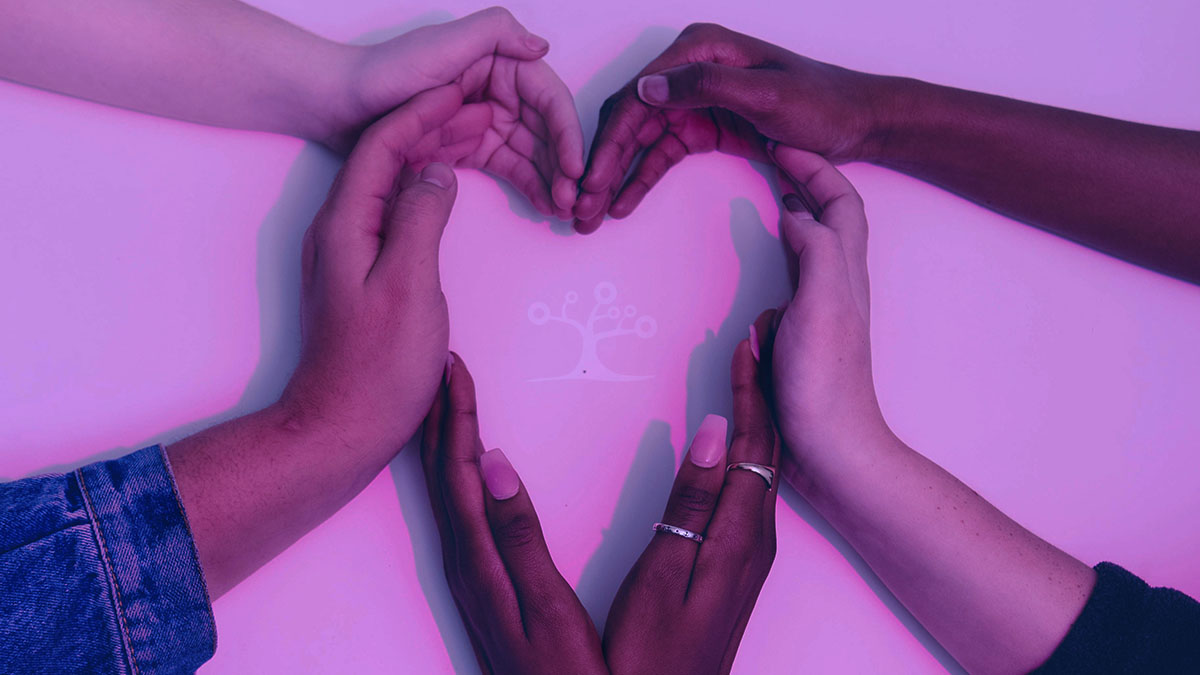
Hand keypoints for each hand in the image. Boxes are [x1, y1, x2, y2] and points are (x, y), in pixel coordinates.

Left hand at [281, 86, 467, 461]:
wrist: (342, 426)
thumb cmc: (377, 367)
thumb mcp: (410, 286)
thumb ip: (421, 219)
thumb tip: (436, 171)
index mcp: (346, 224)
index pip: (382, 144)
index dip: (421, 111)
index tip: (460, 90)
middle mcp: (340, 229)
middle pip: (383, 156)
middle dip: (429, 125)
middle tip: (479, 110)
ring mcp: (349, 251)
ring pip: (389, 182)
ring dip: (428, 155)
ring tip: (472, 138)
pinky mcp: (363, 272)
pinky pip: (394, 211)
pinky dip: (424, 190)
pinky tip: (447, 191)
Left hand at [324, 7, 583, 217]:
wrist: (335, 105)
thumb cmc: (384, 73)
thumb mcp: (442, 45)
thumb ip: (495, 34)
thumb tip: (541, 45)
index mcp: (495, 60)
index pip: (546, 97)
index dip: (566, 132)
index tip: (574, 167)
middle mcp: (494, 88)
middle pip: (544, 128)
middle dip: (563, 163)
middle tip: (572, 199)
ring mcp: (479, 120)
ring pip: (530, 151)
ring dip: (550, 178)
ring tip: (562, 209)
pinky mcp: (465, 147)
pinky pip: (507, 167)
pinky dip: (527, 184)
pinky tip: (543, 204)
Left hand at [421, 354, 607, 674]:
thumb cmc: (566, 671)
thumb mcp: (545, 606)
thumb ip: (518, 536)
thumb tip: (494, 465)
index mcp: (477, 559)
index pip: (459, 472)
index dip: (456, 417)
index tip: (454, 368)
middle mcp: (463, 561)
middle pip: (443, 474)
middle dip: (443, 416)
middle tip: (446, 366)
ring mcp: (467, 572)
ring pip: (446, 490)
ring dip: (445, 440)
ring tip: (447, 399)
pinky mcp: (479, 580)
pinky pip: (457, 509)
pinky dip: (455, 473)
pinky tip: (465, 467)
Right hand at [574, 23, 884, 232]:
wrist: (856, 122)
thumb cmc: (821, 103)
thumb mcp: (766, 94)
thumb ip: (705, 85)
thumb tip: (646, 88)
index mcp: (700, 50)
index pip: (636, 97)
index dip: (608, 142)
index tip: (589, 179)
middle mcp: (689, 70)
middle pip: (629, 119)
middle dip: (601, 164)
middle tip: (579, 206)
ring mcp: (694, 99)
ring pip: (638, 140)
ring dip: (613, 177)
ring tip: (591, 213)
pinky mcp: (704, 126)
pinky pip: (661, 153)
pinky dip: (639, 179)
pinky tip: (620, 204)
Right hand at [603, 322, 778, 674]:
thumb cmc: (654, 651)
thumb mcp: (665, 574)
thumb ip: (690, 503)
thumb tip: (713, 433)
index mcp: (740, 535)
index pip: (753, 444)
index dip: (752, 388)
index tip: (749, 341)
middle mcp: (756, 538)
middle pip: (767, 447)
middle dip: (762, 389)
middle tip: (757, 339)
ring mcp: (751, 552)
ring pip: (762, 466)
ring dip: (757, 414)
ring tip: (750, 372)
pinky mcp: (739, 562)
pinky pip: (752, 487)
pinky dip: (747, 447)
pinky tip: (734, 441)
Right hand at [768, 145, 888, 485]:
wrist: (831, 447)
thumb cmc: (826, 382)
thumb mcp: (822, 305)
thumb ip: (815, 251)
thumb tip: (797, 211)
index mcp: (845, 272)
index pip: (840, 202)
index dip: (817, 167)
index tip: (783, 144)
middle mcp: (838, 284)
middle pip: (832, 216)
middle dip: (808, 179)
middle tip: (774, 157)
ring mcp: (821, 309)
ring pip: (814, 244)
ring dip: (797, 212)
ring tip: (770, 192)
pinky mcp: (803, 334)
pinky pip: (793, 277)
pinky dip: (780, 253)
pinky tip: (763, 260)